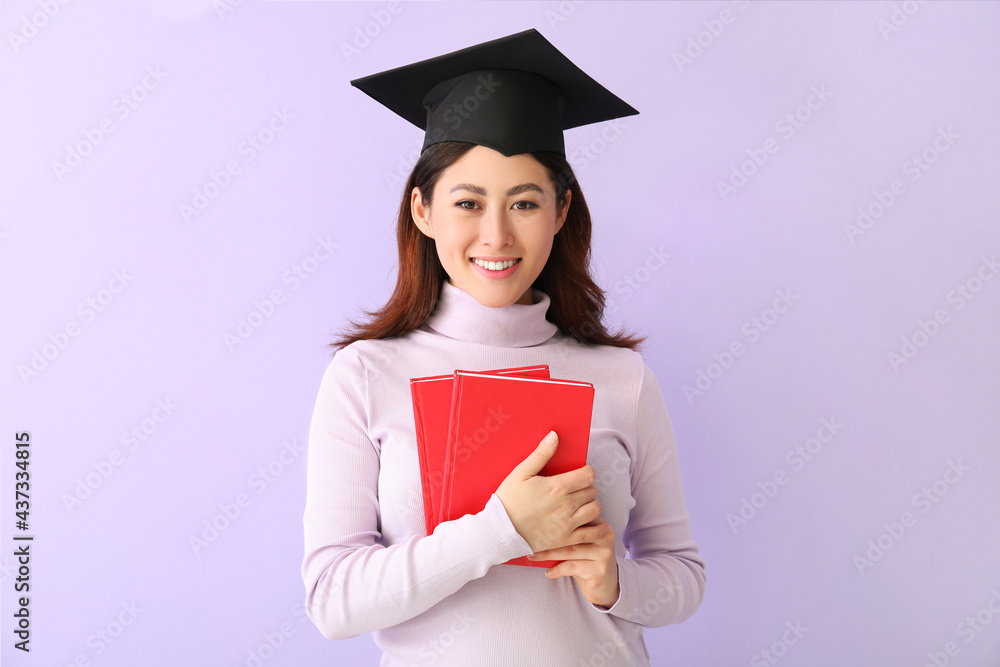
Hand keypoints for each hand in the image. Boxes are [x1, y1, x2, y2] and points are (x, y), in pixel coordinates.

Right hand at [495, 431, 604, 552]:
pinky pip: (592, 534)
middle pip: (592, 491)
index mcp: (557, 486)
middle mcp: (566, 505)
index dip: (586, 472)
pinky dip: (599, 529)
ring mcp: (567, 523)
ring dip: (591, 505)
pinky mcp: (566, 539)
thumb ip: (541, 454)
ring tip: (582, 504)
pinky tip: (598, 525)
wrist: (500, 530)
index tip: (580, 474)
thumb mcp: (521, 473)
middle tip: (577, 489)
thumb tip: (554, 436)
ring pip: (595, 509)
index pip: (588, 475)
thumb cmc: (509, 500)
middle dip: (586, 488)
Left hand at [527, 515, 619, 608]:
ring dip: (548, 554)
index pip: (575, 518)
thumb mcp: (579, 544)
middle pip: (572, 533)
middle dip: (548, 538)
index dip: (554, 521)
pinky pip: (573, 567)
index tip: (535, 525)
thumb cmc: (587, 561)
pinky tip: (548, 572)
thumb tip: (538, 528)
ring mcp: (604, 552)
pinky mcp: (600, 569)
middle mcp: (604, 535)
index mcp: (599, 524)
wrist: (605, 585)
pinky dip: (558, 570)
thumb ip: (568, 534)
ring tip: (533, 557)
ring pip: (570, 550)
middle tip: (529, 541)